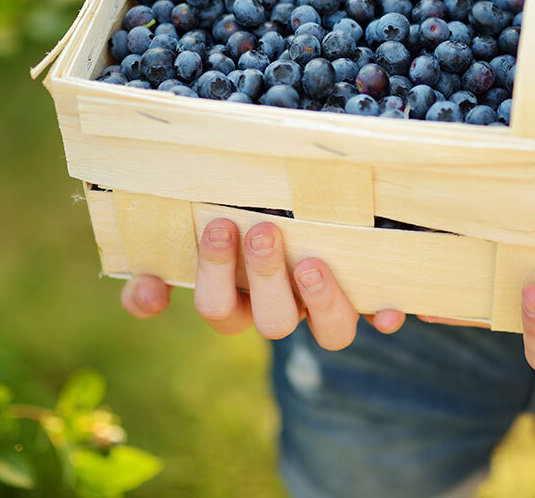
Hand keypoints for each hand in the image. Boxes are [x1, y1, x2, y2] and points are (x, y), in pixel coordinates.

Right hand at [120, 218, 405, 348]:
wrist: (321, 202)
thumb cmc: (259, 206)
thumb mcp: (217, 213)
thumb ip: (177, 234)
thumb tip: (143, 294)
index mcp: (239, 296)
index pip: (217, 306)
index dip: (212, 277)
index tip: (215, 226)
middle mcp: (283, 310)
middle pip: (270, 320)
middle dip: (263, 276)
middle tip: (259, 230)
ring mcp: (328, 310)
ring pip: (329, 332)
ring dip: (321, 300)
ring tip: (313, 263)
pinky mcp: (370, 301)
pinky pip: (380, 318)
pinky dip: (384, 316)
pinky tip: (391, 310)